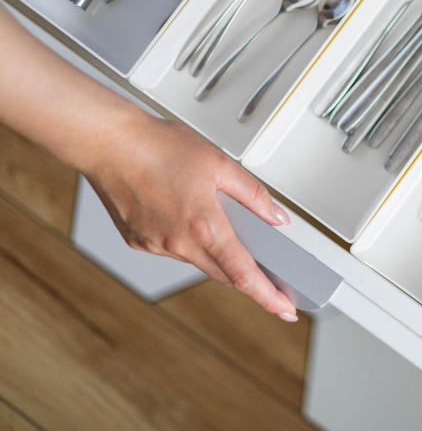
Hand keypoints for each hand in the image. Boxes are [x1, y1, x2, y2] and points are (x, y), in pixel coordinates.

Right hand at [83, 113, 298, 321]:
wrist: (107, 143)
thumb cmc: (157, 146)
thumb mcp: (220, 163)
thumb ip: (253, 194)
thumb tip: (276, 217)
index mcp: (204, 226)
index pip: (243, 274)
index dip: (267, 296)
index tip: (284, 309)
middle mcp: (178, 243)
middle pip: (223, 274)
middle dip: (248, 278)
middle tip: (270, 277)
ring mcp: (155, 245)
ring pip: (198, 260)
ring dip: (215, 251)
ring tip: (219, 221)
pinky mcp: (138, 242)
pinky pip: (173, 249)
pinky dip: (187, 239)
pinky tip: (185, 214)